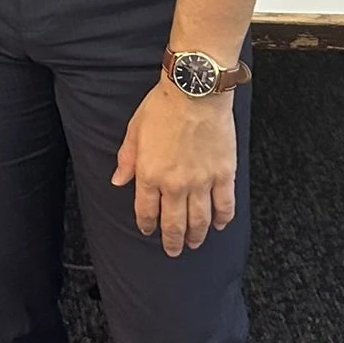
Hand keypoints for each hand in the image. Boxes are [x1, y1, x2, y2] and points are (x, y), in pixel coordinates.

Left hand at [111, 76, 236, 256]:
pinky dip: (222, 219)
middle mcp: (175, 184)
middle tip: (173, 250)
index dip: (147, 225)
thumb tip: (118, 181)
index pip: (146, 211)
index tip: (148, 230)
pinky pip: (225, 205)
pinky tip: (220, 225)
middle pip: (174, 224)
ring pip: (200, 220)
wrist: (195, 91)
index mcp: (150, 174)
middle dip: (172, 241)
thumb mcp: (135, 130)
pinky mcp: (224, 174)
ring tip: (194, 243)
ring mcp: (201, 182)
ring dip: (196, 236)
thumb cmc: (163, 106)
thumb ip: (127, 159)